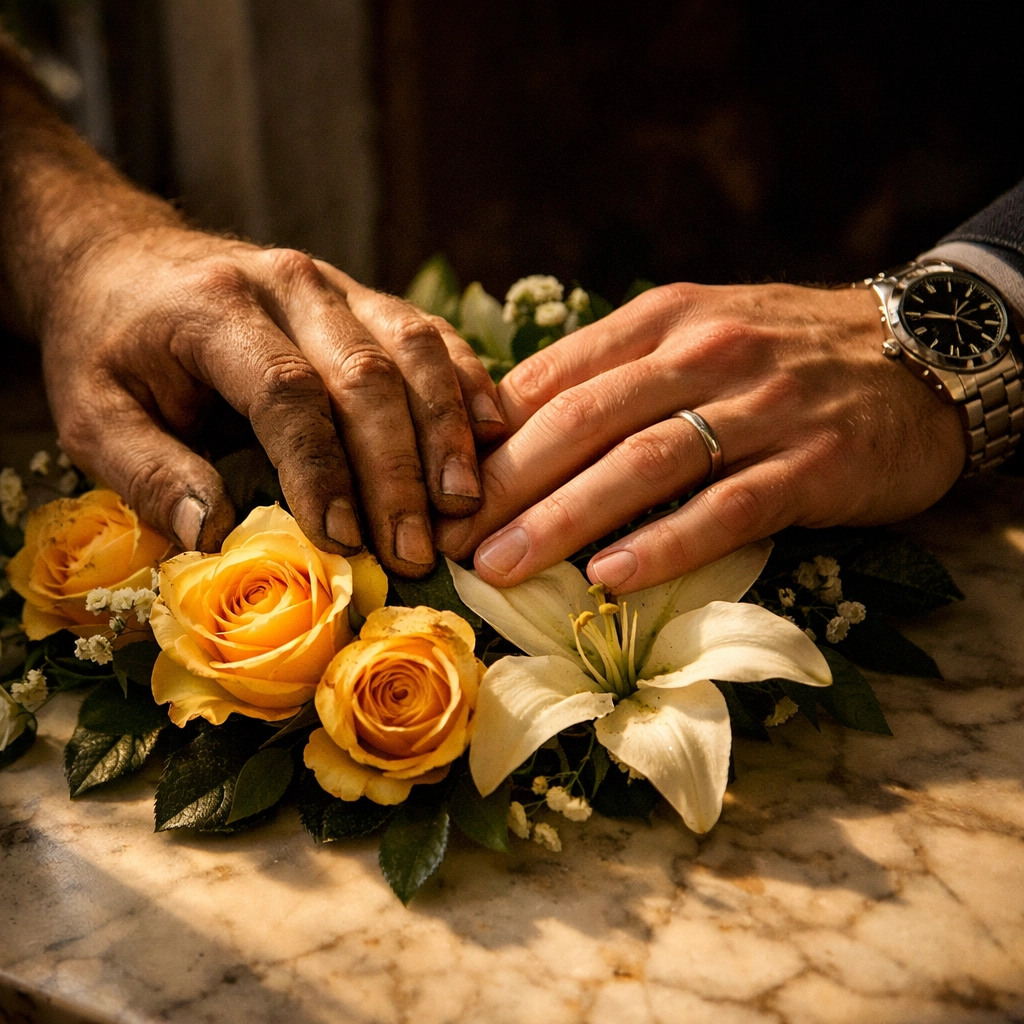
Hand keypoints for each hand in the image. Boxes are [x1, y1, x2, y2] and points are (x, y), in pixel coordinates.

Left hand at [40, 227, 505, 572]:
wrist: (124, 263)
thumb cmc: (109, 350)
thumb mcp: (91, 416)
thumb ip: (147, 473)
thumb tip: (215, 535)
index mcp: (214, 307)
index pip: (285, 390)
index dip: (319, 467)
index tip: (341, 538)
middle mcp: (289, 284)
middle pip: (365, 374)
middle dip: (396, 468)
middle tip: (415, 548)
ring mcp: (338, 285)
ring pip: (414, 350)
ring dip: (445, 431)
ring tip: (464, 502)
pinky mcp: (367, 300)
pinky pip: (432, 337)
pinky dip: (466, 385)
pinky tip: (492, 433)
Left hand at [436, 281, 963, 591]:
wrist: (921, 351)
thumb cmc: (785, 355)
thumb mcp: (696, 337)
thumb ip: (614, 374)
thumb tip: (515, 426)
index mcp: (662, 322)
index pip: (554, 378)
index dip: (486, 437)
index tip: (435, 488)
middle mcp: (704, 353)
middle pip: (583, 420)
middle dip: (505, 483)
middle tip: (445, 539)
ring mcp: (761, 407)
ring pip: (644, 462)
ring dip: (563, 517)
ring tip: (501, 566)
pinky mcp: (812, 463)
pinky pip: (726, 508)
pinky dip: (665, 543)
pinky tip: (611, 576)